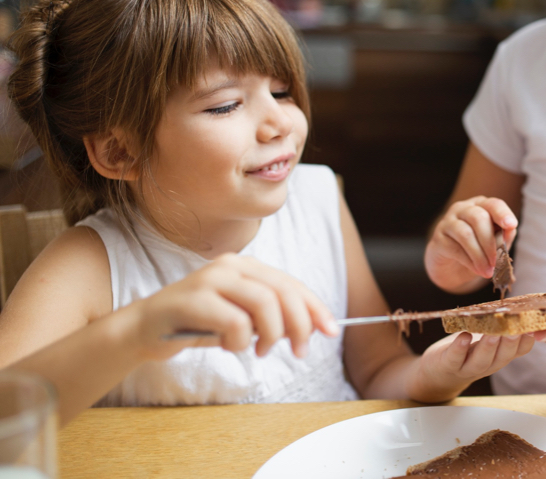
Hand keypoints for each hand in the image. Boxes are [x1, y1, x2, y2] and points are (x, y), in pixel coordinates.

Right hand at [125, 254, 338, 361]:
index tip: (331, 330)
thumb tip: (311, 327)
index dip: (315, 307)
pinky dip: (241, 341)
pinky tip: (232, 347)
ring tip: (261, 350)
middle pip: (283, 292)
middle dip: (300, 324)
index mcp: (246, 265)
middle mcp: (231, 265)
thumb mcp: (240, 317)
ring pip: (264, 303)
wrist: (144, 329)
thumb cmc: (197, 324)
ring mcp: (211, 279)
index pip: (291, 283)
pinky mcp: (193, 299)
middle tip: (300, 350)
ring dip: (271, 334)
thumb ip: (270, 316)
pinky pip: (235, 322)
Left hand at [412, 332, 533, 401]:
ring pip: (482, 360)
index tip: (534, 325)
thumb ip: (501, 327)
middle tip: (516, 329)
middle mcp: (488, 364)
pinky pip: (455, 358)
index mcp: (500, 356)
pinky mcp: (448, 365)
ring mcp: (468, 367)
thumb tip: (520, 303)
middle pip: (503, 356)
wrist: (438, 372)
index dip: (527, 340)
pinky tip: (464, 336)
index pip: (519, 350)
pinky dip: (460, 347)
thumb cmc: (467, 351)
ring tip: (492, 334)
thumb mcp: (488, 340)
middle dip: (510, 342)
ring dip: (488, 347)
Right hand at [425, 196, 516, 288]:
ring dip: (480, 255)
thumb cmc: (478, 249)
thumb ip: (503, 236)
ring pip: (466, 234)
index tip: (511, 225)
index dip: (502, 213)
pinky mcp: (438, 239)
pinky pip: (455, 249)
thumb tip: (510, 230)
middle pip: (479, 218)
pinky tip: (478, 270)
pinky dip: (470, 262)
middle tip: (496, 262)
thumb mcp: (494, 243)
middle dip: (490, 242)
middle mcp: (463, 209)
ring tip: (488, 271)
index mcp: (481, 205)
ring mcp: (448, 222)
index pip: (493, 204)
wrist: (451, 266)